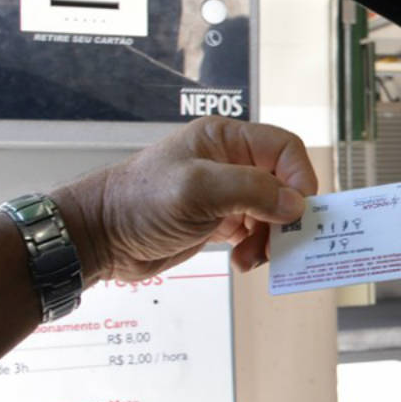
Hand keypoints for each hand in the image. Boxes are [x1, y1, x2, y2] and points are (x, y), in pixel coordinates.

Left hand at [52, 117, 316, 282]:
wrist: (100, 237)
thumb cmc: (140, 202)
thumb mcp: (199, 190)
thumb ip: (252, 191)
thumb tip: (296, 205)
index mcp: (227, 140)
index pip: (285, 149)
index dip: (299, 177)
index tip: (299, 211)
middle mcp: (230, 162)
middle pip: (283, 183)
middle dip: (285, 215)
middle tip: (281, 243)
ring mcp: (225, 193)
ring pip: (272, 212)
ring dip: (271, 238)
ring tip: (254, 257)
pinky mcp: (218, 220)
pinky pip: (255, 231)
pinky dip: (256, 248)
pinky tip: (241, 261)